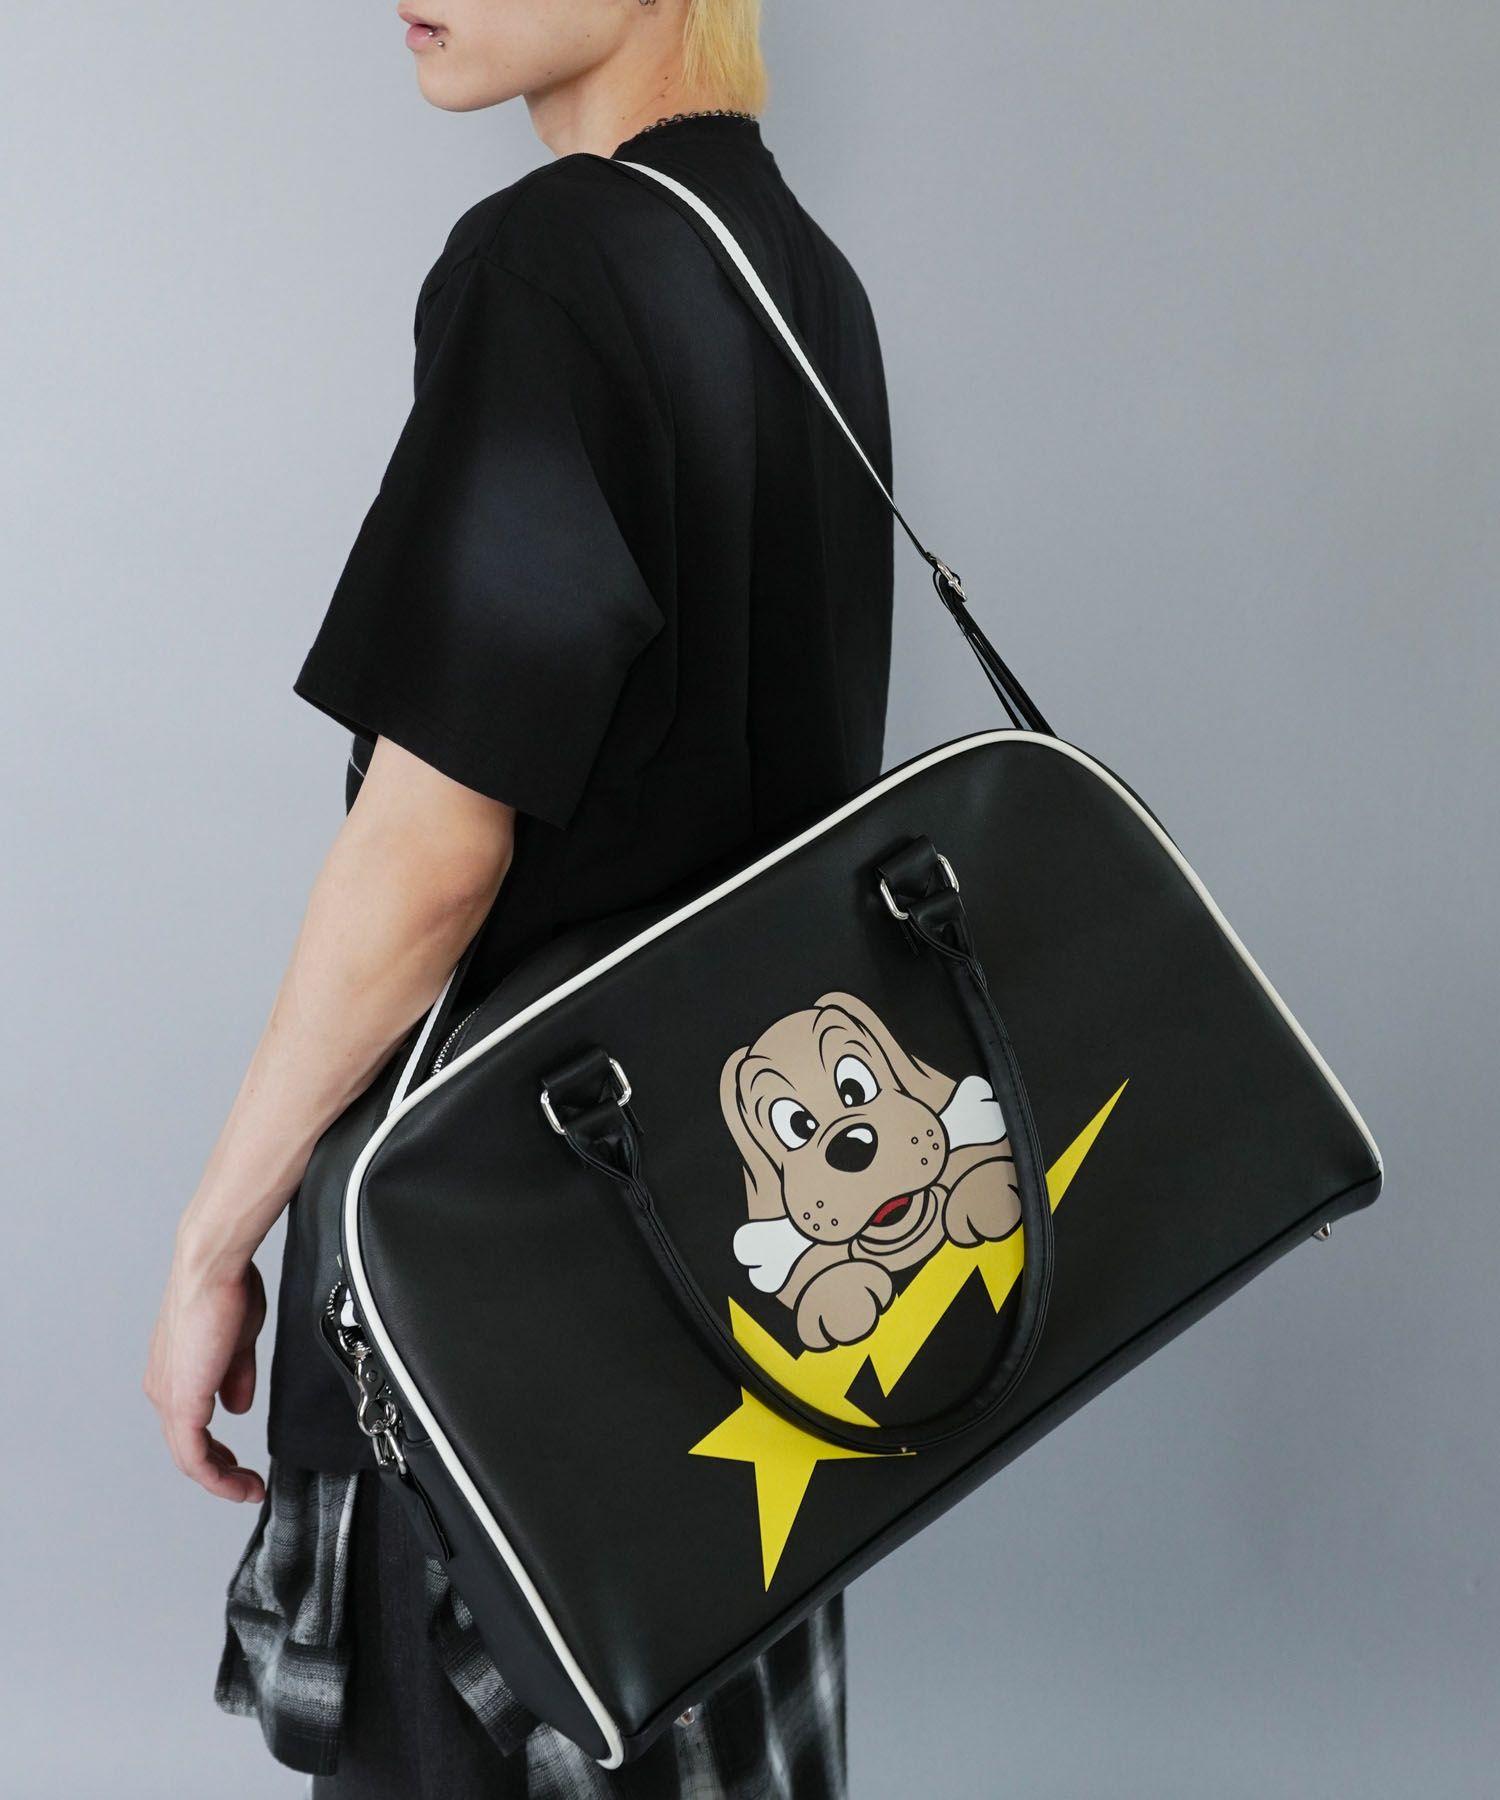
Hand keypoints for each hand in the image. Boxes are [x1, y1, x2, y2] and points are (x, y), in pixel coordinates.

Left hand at [143, 1245, 267, 1502]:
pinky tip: (237, 1480)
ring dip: (220, 1478)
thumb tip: (237, 1405)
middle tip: (246, 1485)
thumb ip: (236, 1376)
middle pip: (186, 1448)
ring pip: (188, 1457)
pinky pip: (193, 1454)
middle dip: (220, 1472)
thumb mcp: (238, 1341)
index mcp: (175, 1373)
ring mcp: (169, 1397)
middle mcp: (164, 1389)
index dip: (216, 1451)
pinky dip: (216, 1474)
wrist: (212, 1268)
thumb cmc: (226, 1289)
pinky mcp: (181, 1402)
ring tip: (247, 1488)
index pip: (189, 1427)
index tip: (241, 1463)